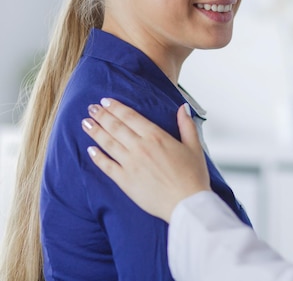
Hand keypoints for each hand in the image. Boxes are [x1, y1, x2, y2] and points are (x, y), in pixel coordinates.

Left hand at [81, 98, 211, 221]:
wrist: (186, 204)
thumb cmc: (193, 176)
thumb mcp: (195, 147)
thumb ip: (187, 125)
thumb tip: (183, 107)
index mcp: (157, 137)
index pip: (131, 117)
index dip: (116, 107)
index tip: (105, 101)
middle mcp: (140, 147)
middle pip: (116, 127)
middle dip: (102, 115)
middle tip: (91, 108)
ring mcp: (130, 164)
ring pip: (108, 143)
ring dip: (95, 132)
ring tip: (85, 123)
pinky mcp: (125, 181)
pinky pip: (107, 166)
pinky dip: (97, 157)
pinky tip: (91, 150)